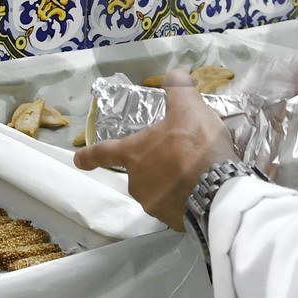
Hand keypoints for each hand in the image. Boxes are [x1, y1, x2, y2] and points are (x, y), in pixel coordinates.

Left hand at [74, 71, 239, 229]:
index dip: (90, 155)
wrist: (219, 190)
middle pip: (140, 171)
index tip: (79, 160)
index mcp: (133, 154)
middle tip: (180, 157)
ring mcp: (154, 205)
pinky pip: (176, 207)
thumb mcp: (189, 107)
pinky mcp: (173, 222)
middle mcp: (137, 182)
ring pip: (159, 190)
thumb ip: (179, 89)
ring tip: (197, 173)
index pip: (104, 153)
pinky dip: (186, 199)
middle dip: (156, 165)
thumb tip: (174, 75)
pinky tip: (203, 190)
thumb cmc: (195, 146)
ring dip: (172, 183)